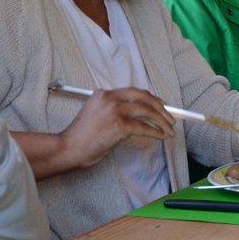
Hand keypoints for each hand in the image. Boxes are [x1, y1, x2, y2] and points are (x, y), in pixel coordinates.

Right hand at [56, 88, 175, 169]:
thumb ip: (112, 110)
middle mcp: (110, 98)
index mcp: (103, 94)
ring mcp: (115, 110)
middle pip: (143, 97)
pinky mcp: (119, 125)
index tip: (160, 105)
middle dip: (160, 108)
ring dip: (162, 121)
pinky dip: (155, 132)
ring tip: (169, 129)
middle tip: (170, 117)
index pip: (133, 92)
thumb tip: (136, 116)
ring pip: (147, 111)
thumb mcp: (95, 114)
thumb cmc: (81, 137)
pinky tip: (161, 136)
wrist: (68, 147)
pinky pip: (144, 127)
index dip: (150, 98)